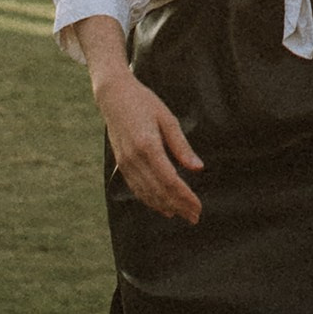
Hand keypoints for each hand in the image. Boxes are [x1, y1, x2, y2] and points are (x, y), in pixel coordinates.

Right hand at [97, 71, 203, 222]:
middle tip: (194, 217)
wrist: (114, 96)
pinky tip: (161, 206)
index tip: (198, 207)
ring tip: (181, 215)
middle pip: (159, 191)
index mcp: (148, 145)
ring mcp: (125, 163)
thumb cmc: (144, 103)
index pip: (170, 180)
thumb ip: (182, 146)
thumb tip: (198, 168)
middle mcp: (134, 158)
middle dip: (178, 206)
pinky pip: (136, 188)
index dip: (185, 197)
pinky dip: (149, 200)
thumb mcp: (168, 119)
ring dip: (165, 206)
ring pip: (146, 193)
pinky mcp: (121, 164)